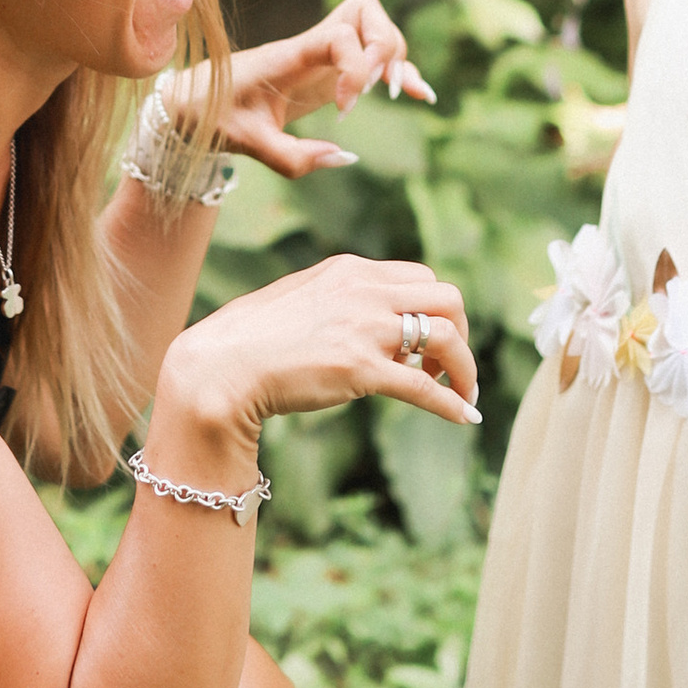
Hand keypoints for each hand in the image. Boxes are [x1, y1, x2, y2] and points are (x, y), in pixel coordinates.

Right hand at [157, 255, 479, 448]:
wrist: (221, 365)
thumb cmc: (251, 338)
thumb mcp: (302, 300)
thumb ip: (341, 306)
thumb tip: (372, 329)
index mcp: (350, 270)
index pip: (419, 276)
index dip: (434, 310)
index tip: (428, 343)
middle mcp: (365, 290)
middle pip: (446, 296)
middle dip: (460, 331)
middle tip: (450, 365)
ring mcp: (365, 328)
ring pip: (447, 335)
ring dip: (464, 366)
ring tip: (461, 391)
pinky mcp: (361, 369)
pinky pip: (425, 386)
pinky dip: (453, 403)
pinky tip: (466, 417)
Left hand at [200, 0, 436, 178]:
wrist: (194, 102)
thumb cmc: (216, 116)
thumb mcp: (248, 143)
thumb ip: (293, 157)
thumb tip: (346, 157)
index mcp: (290, 55)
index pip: (338, 34)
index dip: (355, 67)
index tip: (343, 110)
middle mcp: (311, 46)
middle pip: (366, 12)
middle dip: (385, 46)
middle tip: (379, 91)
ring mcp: (324, 56)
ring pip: (376, 30)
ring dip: (396, 57)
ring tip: (403, 95)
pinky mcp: (330, 72)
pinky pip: (372, 59)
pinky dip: (399, 72)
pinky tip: (422, 95)